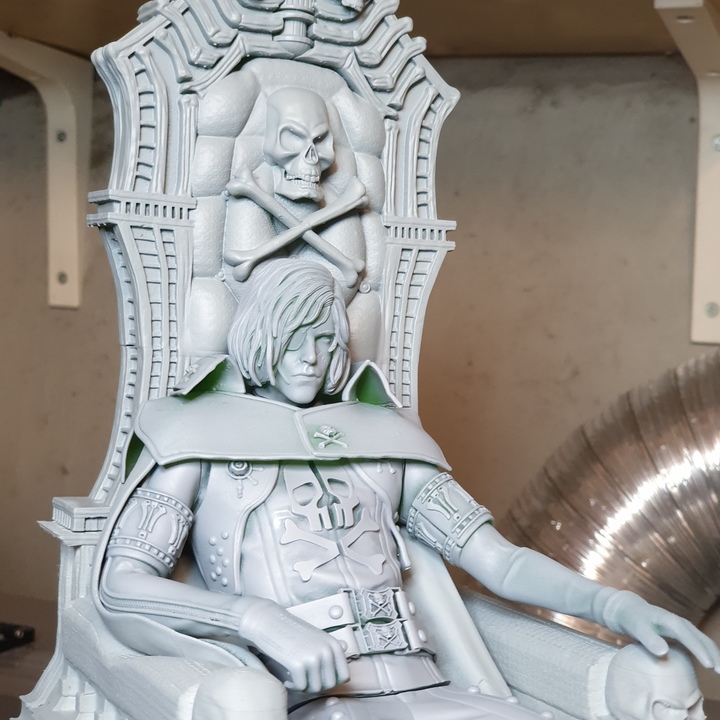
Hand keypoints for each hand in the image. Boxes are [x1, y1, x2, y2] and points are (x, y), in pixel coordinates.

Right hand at [237, 598, 349, 691]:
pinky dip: (292, 686)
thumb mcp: (317, 641)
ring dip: (303, 687)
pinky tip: (287, 678)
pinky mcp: (297, 664)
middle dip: (315, 685)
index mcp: (333, 644)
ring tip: (294, 677)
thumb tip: (336, 680)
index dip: (329, 681)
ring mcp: (312, 657)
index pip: (343, 676)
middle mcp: (326, 650)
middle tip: (303, 678)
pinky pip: (301, 687)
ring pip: (315, 689)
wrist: (270, 622)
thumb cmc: (292, 633)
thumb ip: (328, 656)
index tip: (317, 678)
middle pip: (329, 685)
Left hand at [602, 591, 719, 670]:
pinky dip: (707, 653)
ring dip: (714, 655)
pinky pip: (698, 644)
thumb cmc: (633, 619)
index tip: (709, 665)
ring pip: (703, 641)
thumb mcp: (637, 628)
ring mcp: (683, 628)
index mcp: (671, 620)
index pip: (688, 636)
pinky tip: (712, 665)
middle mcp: (680, 623)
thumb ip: (649, 639)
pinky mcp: (682, 634)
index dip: (699, 650)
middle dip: (714, 654)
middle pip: (701, 639)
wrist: (630, 610)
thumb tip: (664, 652)